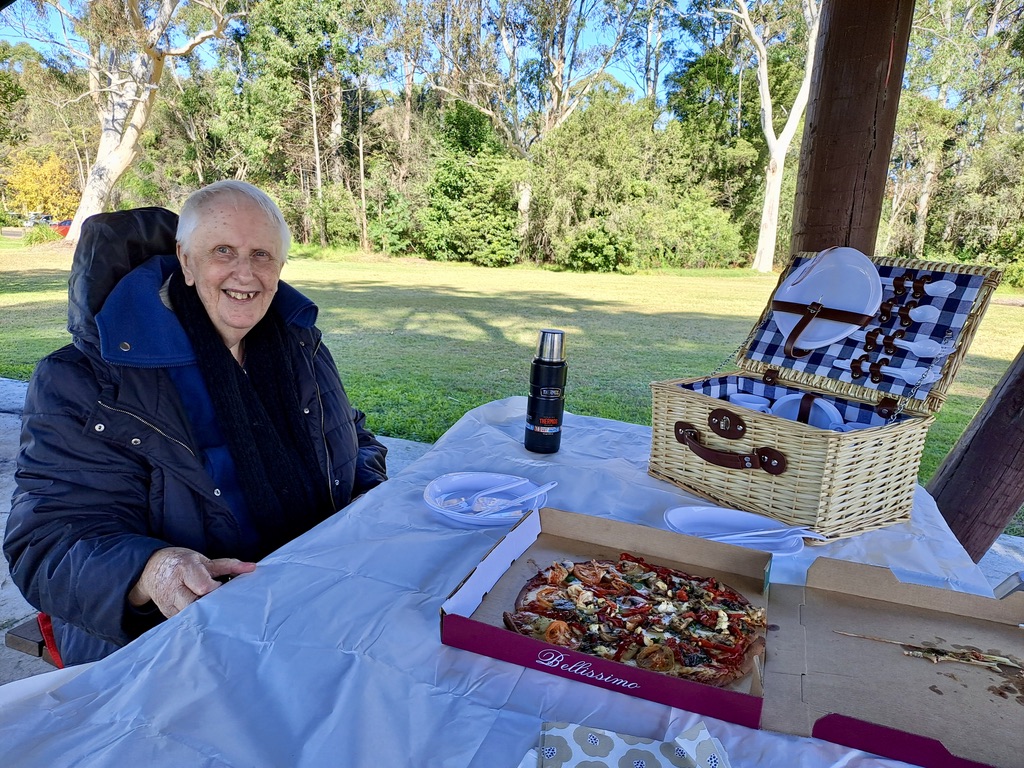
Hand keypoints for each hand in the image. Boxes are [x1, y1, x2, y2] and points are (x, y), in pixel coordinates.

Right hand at [128, 546, 256, 617]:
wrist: (150, 568)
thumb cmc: (182, 562)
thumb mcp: (204, 560)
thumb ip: (229, 565)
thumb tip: (252, 568)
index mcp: (185, 569)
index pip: (204, 587)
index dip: (218, 591)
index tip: (225, 590)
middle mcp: (174, 588)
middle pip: (197, 604)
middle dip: (213, 606)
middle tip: (225, 607)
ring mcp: (168, 603)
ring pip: (191, 616)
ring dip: (207, 616)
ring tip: (218, 614)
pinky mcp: (166, 613)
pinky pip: (185, 620)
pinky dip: (197, 619)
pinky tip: (208, 620)